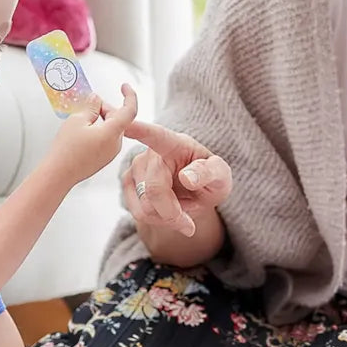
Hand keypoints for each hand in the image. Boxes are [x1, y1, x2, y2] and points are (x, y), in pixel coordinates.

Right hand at [44, 84, 138, 187]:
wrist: (58, 174)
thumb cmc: (66, 149)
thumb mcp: (77, 120)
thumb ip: (91, 107)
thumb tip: (96, 100)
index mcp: (112, 133)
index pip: (130, 110)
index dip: (129, 96)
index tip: (124, 86)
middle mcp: (116, 144)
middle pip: (118, 119)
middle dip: (104, 108)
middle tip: (88, 103)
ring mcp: (111, 153)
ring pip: (112, 129)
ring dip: (101, 119)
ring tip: (82, 117)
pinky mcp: (104, 158)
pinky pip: (106, 139)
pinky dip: (98, 130)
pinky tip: (83, 130)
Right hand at [122, 119, 231, 238]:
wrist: (196, 191)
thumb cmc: (209, 179)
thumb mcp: (220, 176)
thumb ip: (209, 173)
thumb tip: (186, 177)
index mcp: (175, 143)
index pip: (156, 135)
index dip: (140, 129)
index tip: (126, 123)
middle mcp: (150, 152)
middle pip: (154, 190)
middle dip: (172, 214)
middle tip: (189, 223)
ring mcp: (135, 166)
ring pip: (145, 207)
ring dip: (165, 219)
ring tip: (180, 212)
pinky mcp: (128, 183)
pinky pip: (137, 213)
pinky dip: (156, 221)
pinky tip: (167, 214)